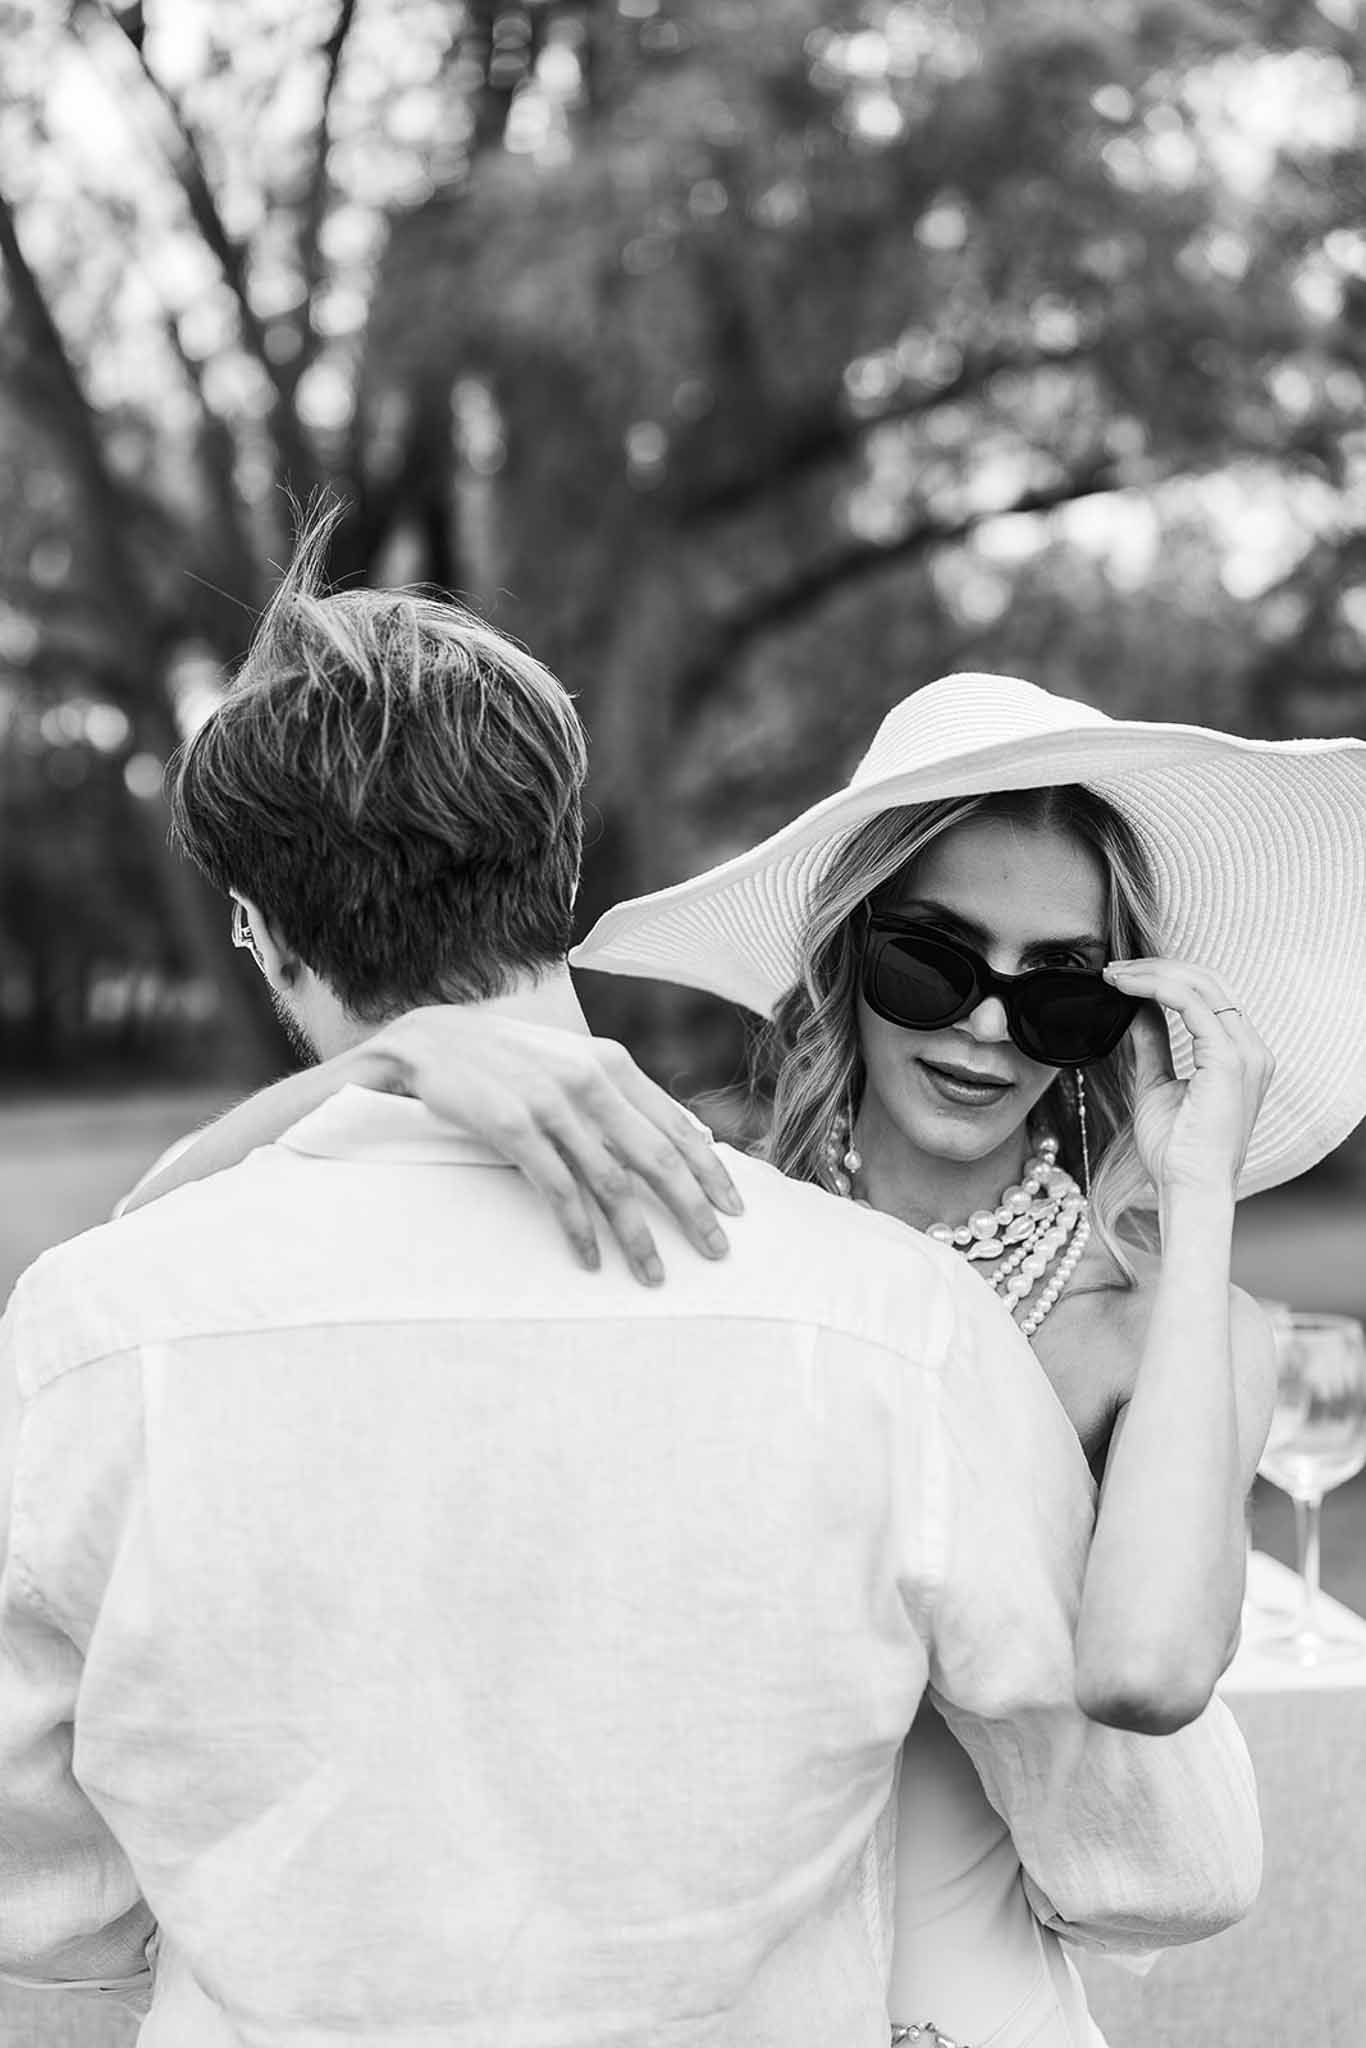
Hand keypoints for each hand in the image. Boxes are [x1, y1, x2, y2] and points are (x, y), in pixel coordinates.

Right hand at [370, 1008, 743, 1284]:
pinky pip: (559, 1190)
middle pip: (657, 1157)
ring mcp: (551, 1104)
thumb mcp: (570, 1060)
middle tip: (716, 1251)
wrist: (431, 1039)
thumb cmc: (507, 1058)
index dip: (710, 1170)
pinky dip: (580, 1230)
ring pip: (612, 1183)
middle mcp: (588, 1080)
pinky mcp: (513, 1126)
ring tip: (653, 1274)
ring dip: (637, 1236)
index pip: (676, 1124)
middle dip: (692, 1209)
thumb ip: (614, 1093)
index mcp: (610, 1062)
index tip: (736, 1207)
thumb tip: (668, 1135)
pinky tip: (592, 1258)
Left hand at [1100, 959, 1273, 1197]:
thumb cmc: (1175, 1149)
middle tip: (1112, 969)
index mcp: (1241, 1054)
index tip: (1121, 978)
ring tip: (1113, 976)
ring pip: (1200, 985)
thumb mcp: (1157, 1083)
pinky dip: (1156, 988)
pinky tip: (1126, 989)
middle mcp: (1251, 1048)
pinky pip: (1192, 1004)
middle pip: (1207, 981)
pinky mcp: (1230, 1060)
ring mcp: (1246, 1052)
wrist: (1188, 1187)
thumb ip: (1152, 1044)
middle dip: (1156, 967)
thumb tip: (1136, 1009)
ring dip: (1151, 973)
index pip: (1208, 994)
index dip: (1164, 977)